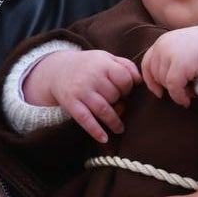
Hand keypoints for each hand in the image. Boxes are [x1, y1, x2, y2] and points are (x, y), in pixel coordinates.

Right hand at [25, 49, 140, 143]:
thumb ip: (125, 65)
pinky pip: (85, 119)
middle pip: (114, 95)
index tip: (124, 91)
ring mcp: (80, 90)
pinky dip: (96, 130)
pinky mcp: (70, 103)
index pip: (124, 79)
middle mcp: (91, 76)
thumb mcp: (105, 58)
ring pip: (103, 109)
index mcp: (102, 63)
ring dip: (114, 122)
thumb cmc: (88, 66)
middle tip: (117, 104)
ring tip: (119, 129)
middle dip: (119, 101)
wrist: (57, 70)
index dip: (128, 87)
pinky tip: (104, 138)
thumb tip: (140, 81)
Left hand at [141, 24, 197, 105]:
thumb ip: (171, 62)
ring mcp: (169, 54)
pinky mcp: (180, 64)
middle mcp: (162, 46)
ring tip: (191, 90)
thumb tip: (161, 88)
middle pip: (155, 75)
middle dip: (168, 87)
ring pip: (164, 82)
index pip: (146, 64)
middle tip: (185, 90)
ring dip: (176, 91)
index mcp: (162, 41)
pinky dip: (179, 97)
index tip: (159, 92)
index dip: (150, 80)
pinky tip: (187, 101)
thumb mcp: (184, 50)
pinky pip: (173, 87)